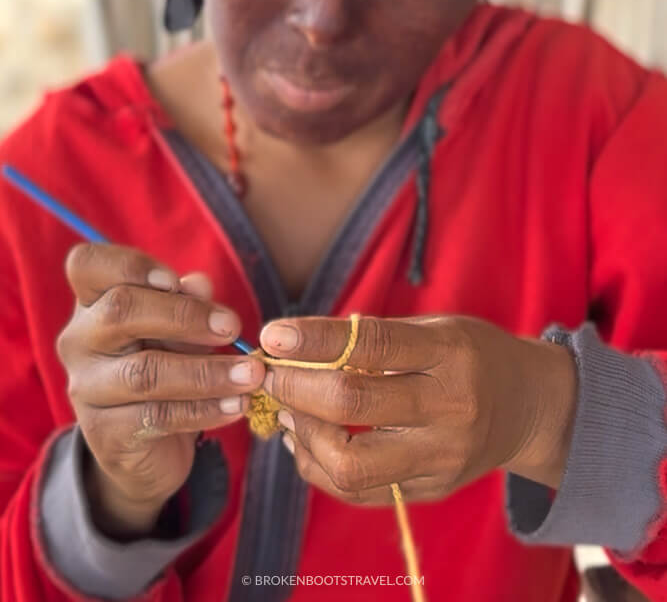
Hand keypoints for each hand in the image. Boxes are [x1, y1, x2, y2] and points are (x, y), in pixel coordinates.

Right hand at [57, 243, 265, 534]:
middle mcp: (80, 340)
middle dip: (184, 316)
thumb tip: (200, 283)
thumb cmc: (165, 363)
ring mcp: (86, 388)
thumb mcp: (178, 329)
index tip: (175, 280)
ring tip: (250, 374)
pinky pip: (157, 416)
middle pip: (121, 310)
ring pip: (144, 372)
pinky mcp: (104, 433)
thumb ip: (187, 303)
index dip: (131, 265)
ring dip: (207, 372)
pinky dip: (204, 410)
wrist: (147, 445)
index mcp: (93, 301)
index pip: (89, 265)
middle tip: (233, 326)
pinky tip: (237, 405)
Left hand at [258, 314, 576, 506]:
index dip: (316, 341)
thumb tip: (295, 345)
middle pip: (353, 406)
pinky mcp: (431, 491)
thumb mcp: (435, 328)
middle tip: (272, 374)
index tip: (274, 334)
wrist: (530, 406)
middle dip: (296, 388)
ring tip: (287, 408)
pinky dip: (318, 464)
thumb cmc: (472, 355)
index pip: (372, 346)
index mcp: (451, 354)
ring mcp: (441, 458)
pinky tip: (307, 436)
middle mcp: (450, 408)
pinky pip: (359, 491)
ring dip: (303, 435)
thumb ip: (374, 338)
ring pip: (350, 465)